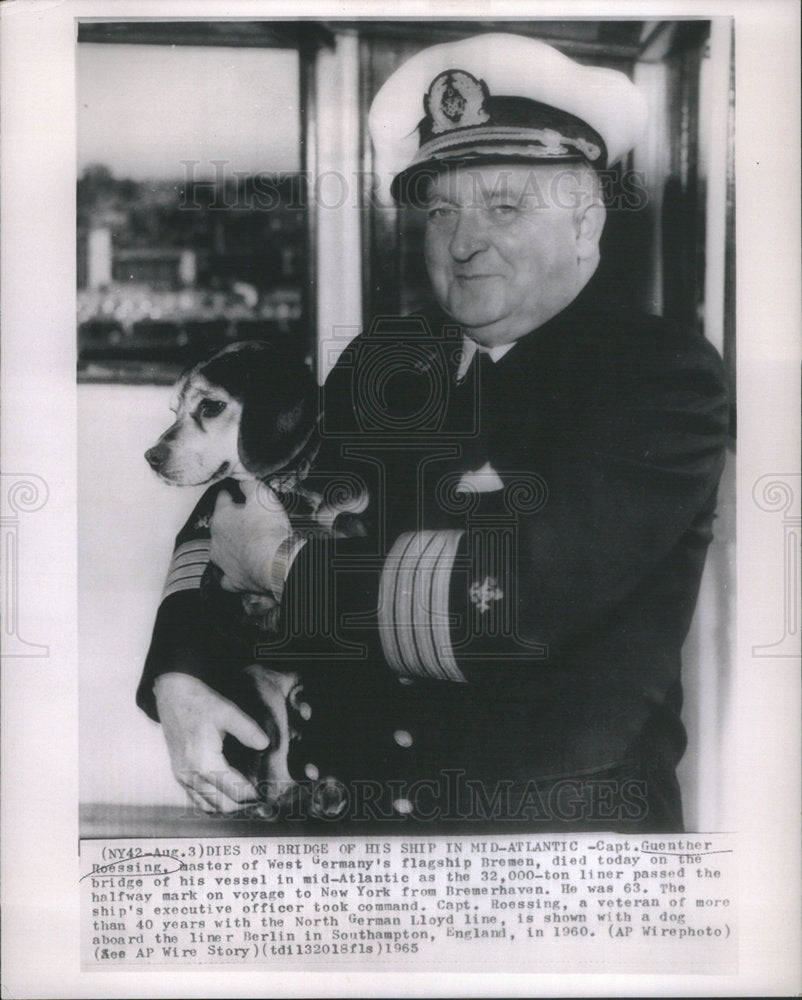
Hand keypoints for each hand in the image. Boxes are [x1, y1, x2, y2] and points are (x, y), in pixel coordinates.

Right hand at [154, 672, 268, 812]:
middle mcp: (191, 776)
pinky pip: (197, 799)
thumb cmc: (199, 702)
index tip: (270, 789)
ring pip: (210, 807)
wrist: (172, 695)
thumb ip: (248, 730)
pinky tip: (227, 790)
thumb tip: (265, 746)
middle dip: (245, 803)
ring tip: (248, 793)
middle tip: (263, 793)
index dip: (256, 793)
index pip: (236, 792)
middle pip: (225, 806)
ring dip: (230, 804)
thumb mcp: (227, 711)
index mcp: (204, 763)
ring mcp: (183, 777)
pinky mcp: (179, 774)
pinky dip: (214, 801)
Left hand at [210, 480, 291, 594]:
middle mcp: (217, 540)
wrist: (275, 564)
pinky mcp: (232, 580)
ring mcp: (223, 562)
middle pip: (219, 527)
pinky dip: (232, 573)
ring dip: (228, 547)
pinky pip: (227, 577)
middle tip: (243, 519)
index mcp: (222, 518)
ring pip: (219, 551)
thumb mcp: (262, 497)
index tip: (231, 493)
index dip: (228, 495)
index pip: (221, 501)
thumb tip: (242, 478)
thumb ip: (250, 484)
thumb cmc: (268, 529)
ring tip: (241, 544)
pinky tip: (238, 570)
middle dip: (229, 522)